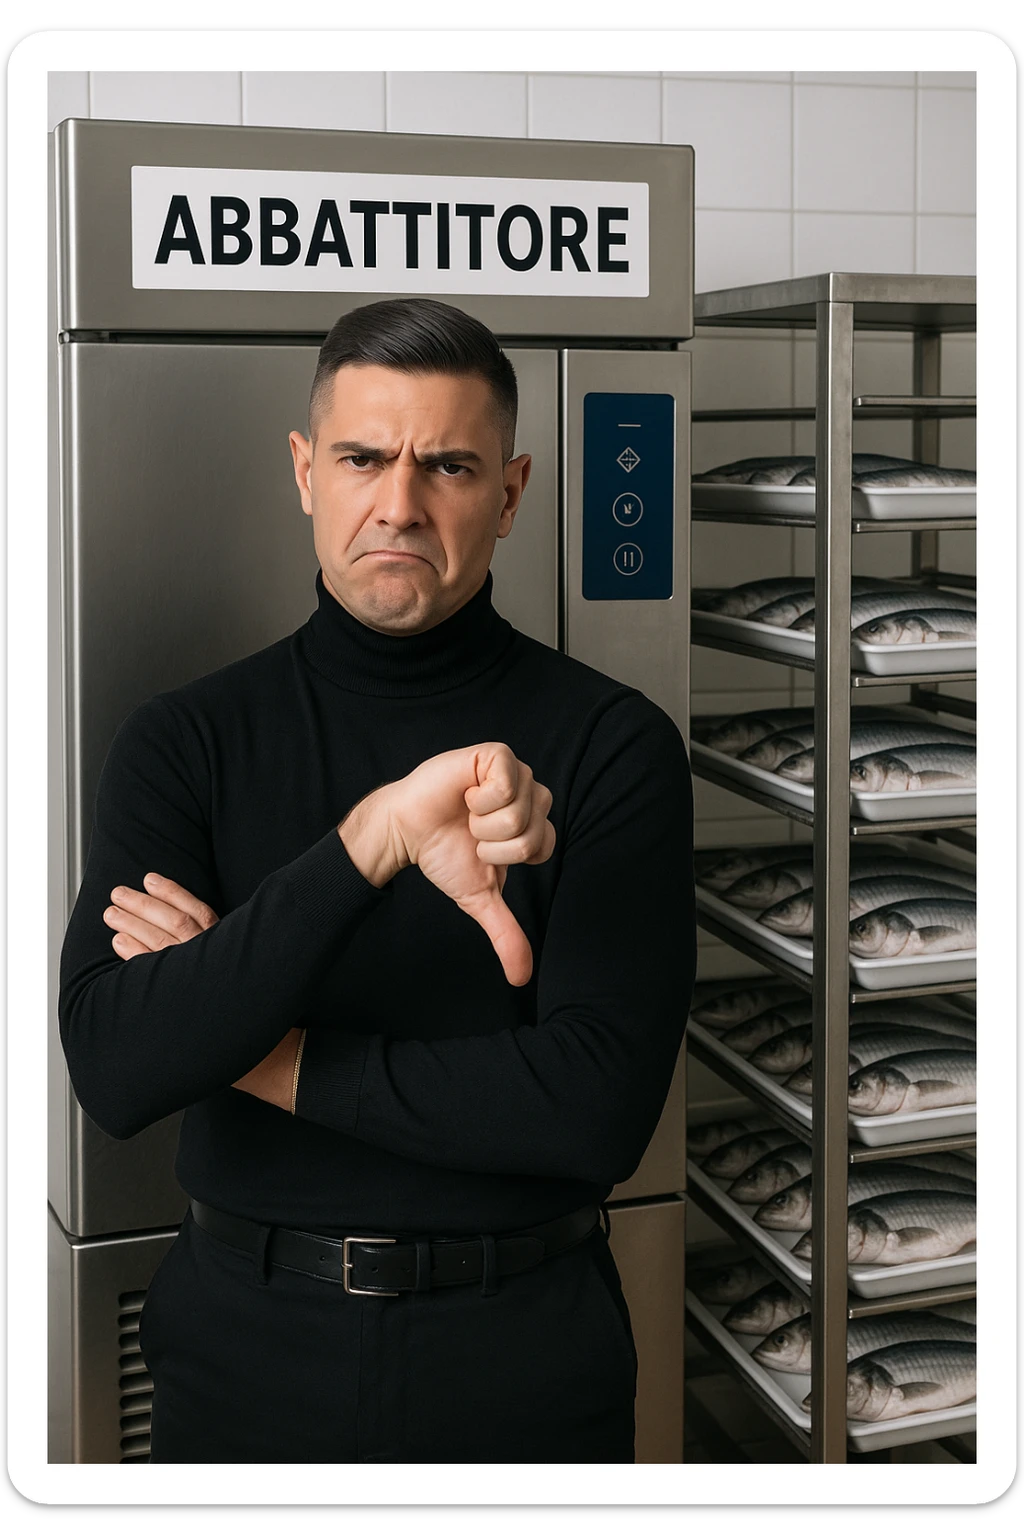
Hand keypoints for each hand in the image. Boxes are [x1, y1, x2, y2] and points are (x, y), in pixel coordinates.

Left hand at [103, 874, 296, 1107]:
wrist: (267, 1055)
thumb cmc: (251, 1010)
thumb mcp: (243, 967)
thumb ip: (220, 949)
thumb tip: (190, 929)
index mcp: (228, 948)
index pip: (199, 911)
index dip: (174, 893)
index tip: (151, 879)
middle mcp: (215, 959)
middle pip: (174, 923)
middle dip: (144, 905)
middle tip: (118, 893)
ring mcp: (200, 980)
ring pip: (162, 943)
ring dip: (133, 925)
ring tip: (111, 914)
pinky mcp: (186, 1000)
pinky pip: (156, 972)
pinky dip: (135, 955)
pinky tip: (119, 944)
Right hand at [341, 743, 554, 987]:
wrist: (405, 831)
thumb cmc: (443, 855)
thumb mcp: (479, 897)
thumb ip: (505, 932)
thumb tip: (523, 978)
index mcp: (532, 824)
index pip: (542, 847)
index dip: (507, 857)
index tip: (481, 850)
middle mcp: (528, 795)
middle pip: (531, 831)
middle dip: (492, 843)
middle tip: (471, 831)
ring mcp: (513, 772)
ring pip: (519, 810)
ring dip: (482, 821)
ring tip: (465, 811)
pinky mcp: (494, 755)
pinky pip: (506, 782)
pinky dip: (480, 796)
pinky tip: (465, 792)